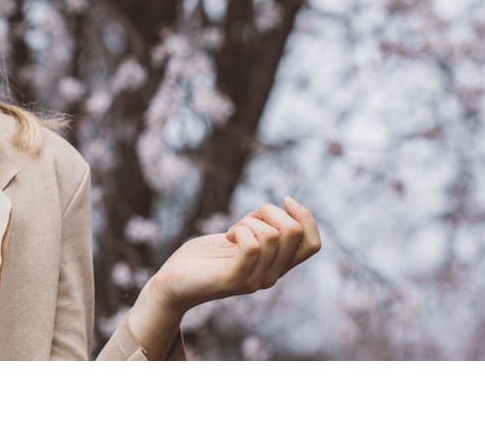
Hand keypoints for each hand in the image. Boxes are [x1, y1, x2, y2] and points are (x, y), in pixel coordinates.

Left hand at [149, 196, 321, 315]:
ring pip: (273, 235)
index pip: (313, 244)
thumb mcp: (240, 237)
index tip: (285, 200)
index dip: (306, 217)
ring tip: (231, 232)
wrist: (171, 284)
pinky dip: (240, 231)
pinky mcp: (234, 280)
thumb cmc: (203, 257)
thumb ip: (263, 228)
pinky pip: (253, 246)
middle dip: (269, 211)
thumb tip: (287, 204)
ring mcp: (255, 280)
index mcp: (276, 265)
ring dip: (248, 221)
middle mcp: (271, 276)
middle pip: (294, 232)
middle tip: (244, 220)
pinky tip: (227, 237)